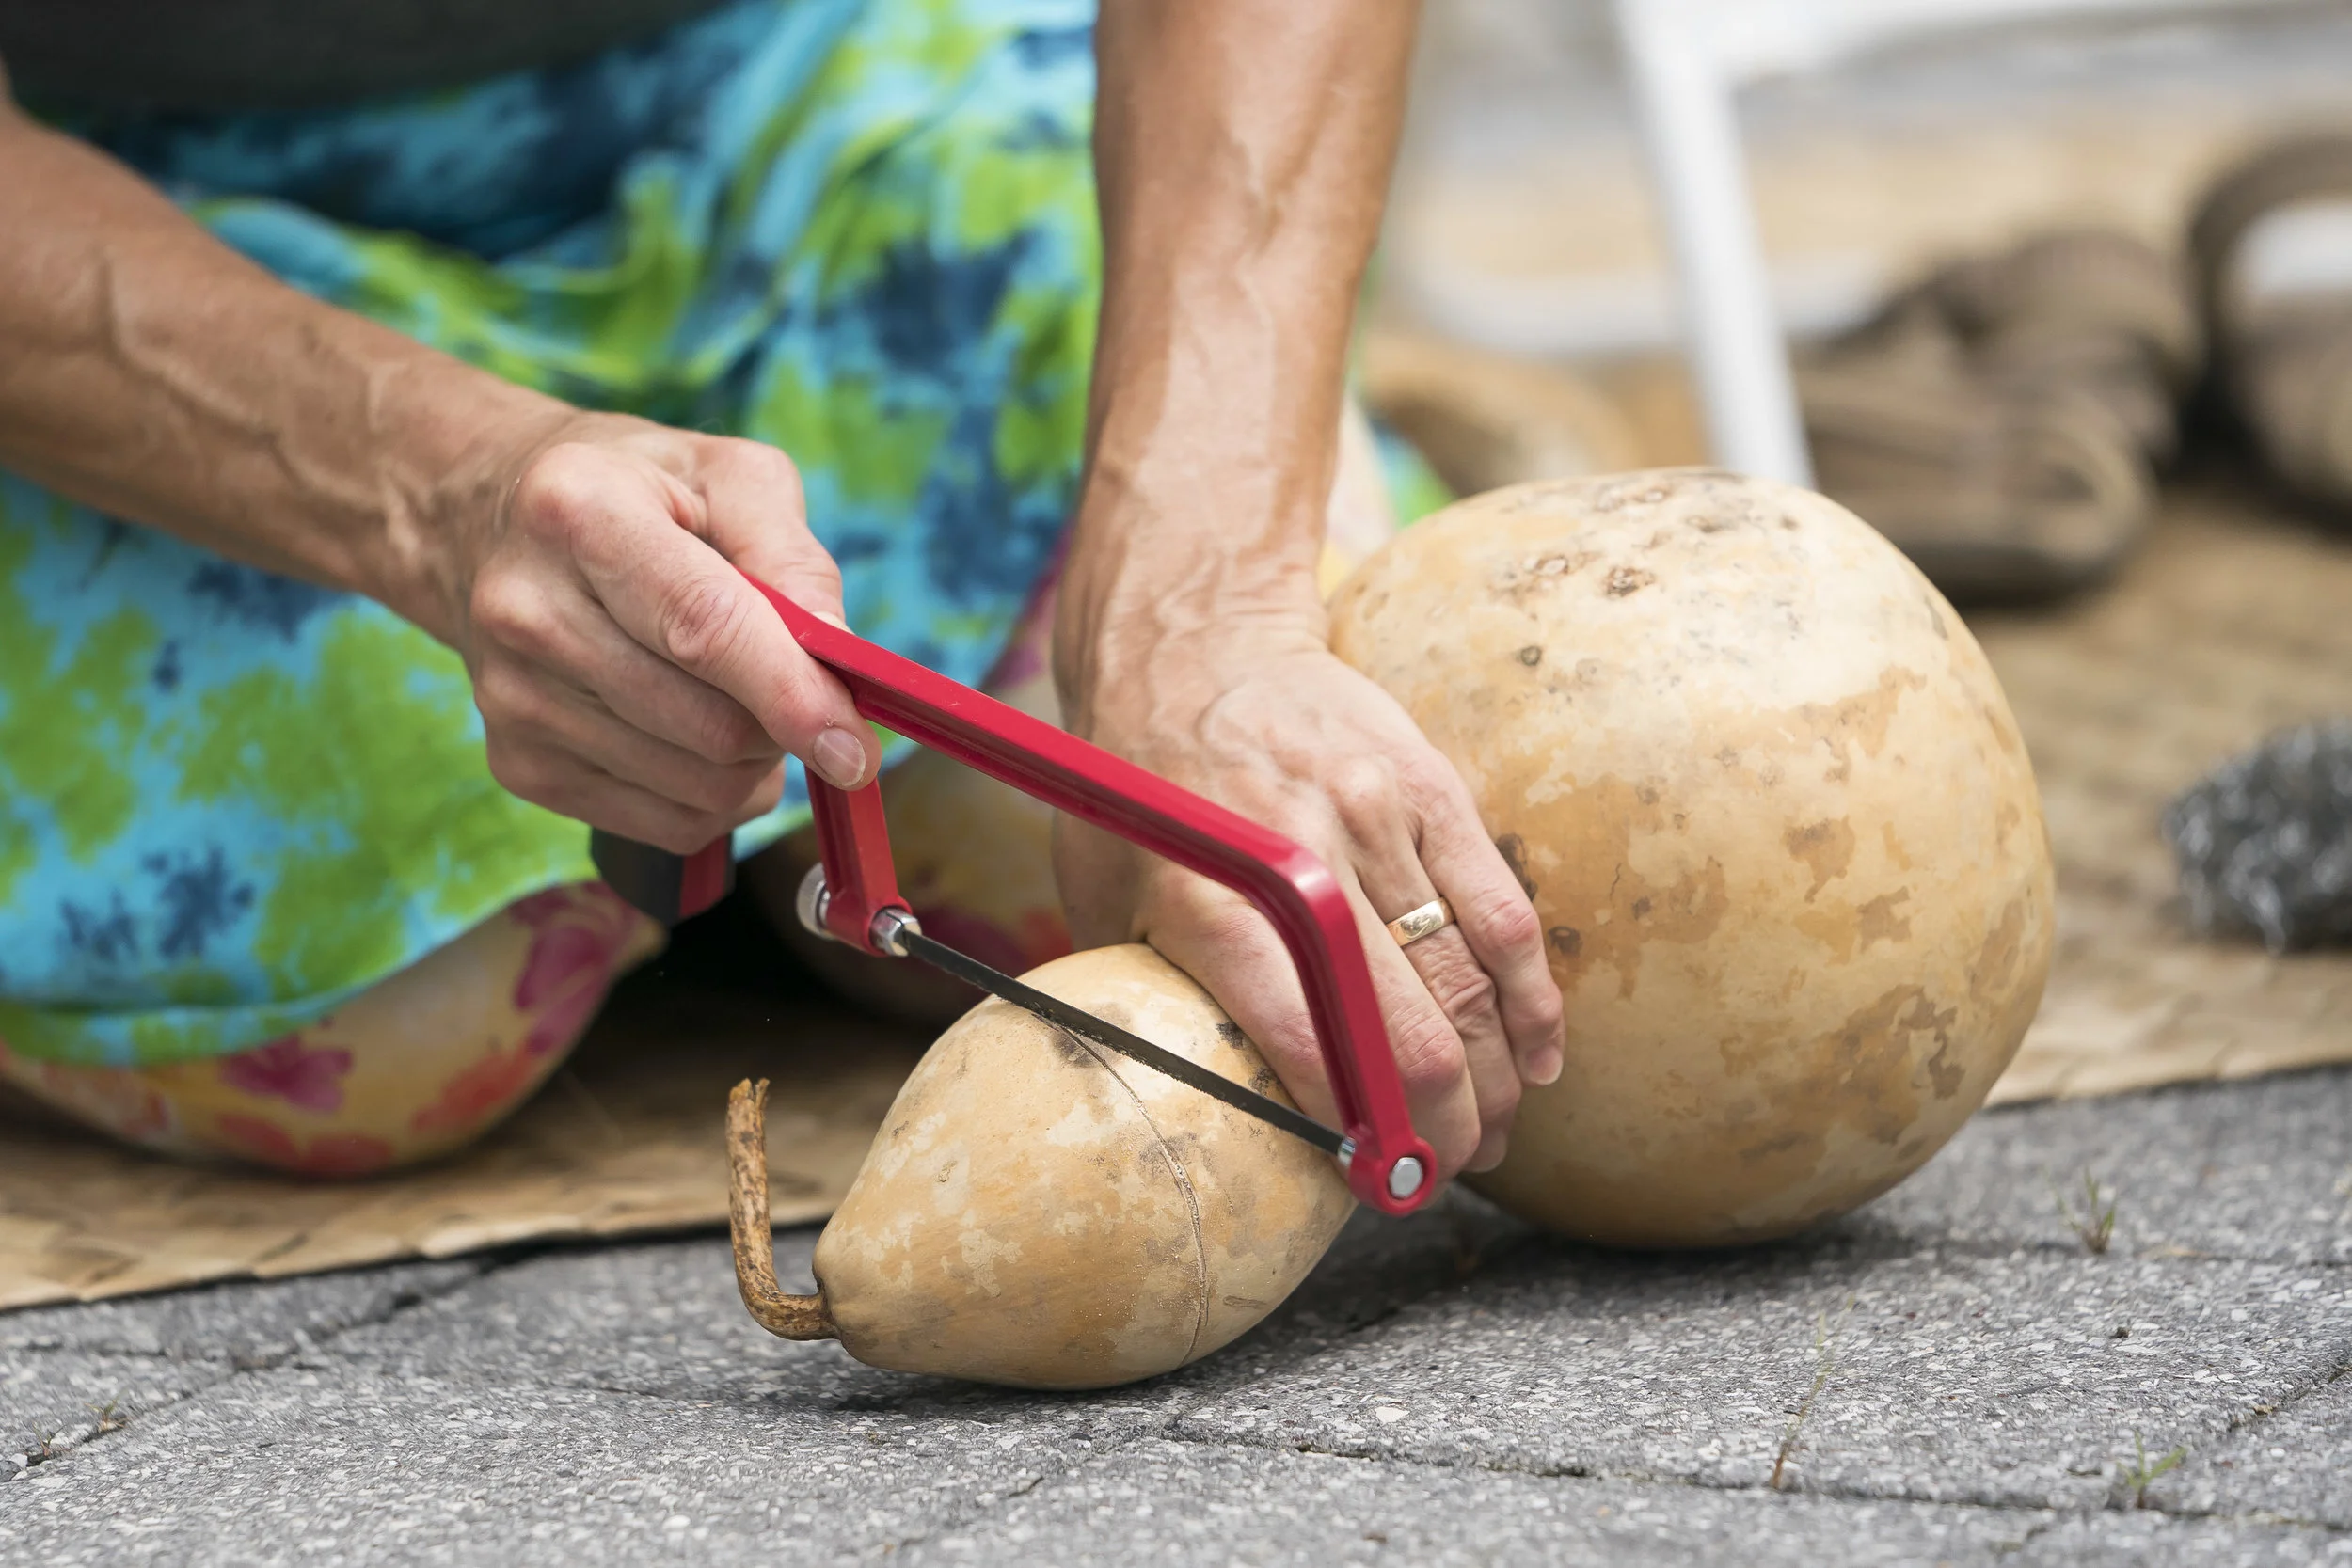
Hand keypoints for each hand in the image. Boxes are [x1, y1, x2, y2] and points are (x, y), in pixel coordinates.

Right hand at [443, 412, 879, 851]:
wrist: (487, 523)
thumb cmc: (635, 491)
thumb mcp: (728, 474)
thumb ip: (794, 557)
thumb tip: (838, 662)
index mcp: (578, 511)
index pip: (702, 628)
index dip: (790, 694)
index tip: (854, 747)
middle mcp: (527, 610)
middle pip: (709, 724)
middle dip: (782, 721)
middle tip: (790, 680)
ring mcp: (513, 699)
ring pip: (698, 786)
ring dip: (753, 761)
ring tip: (734, 694)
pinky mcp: (518, 766)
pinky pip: (669, 823)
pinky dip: (715, 795)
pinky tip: (694, 733)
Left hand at [1056, 612, 1564, 1178]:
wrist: (1197, 643)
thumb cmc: (1138, 791)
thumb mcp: (1103, 896)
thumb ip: (1155, 992)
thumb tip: (1201, 1108)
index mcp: (1216, 903)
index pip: (1312, 1045)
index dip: (1359, 1135)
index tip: (1377, 1187)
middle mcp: (1306, 862)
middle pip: (1410, 1031)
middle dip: (1444, 1128)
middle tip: (1446, 1175)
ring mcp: (1378, 820)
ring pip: (1468, 980)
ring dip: (1494, 1078)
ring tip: (1494, 1138)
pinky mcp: (1431, 791)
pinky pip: (1503, 910)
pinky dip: (1530, 997)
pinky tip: (1537, 1056)